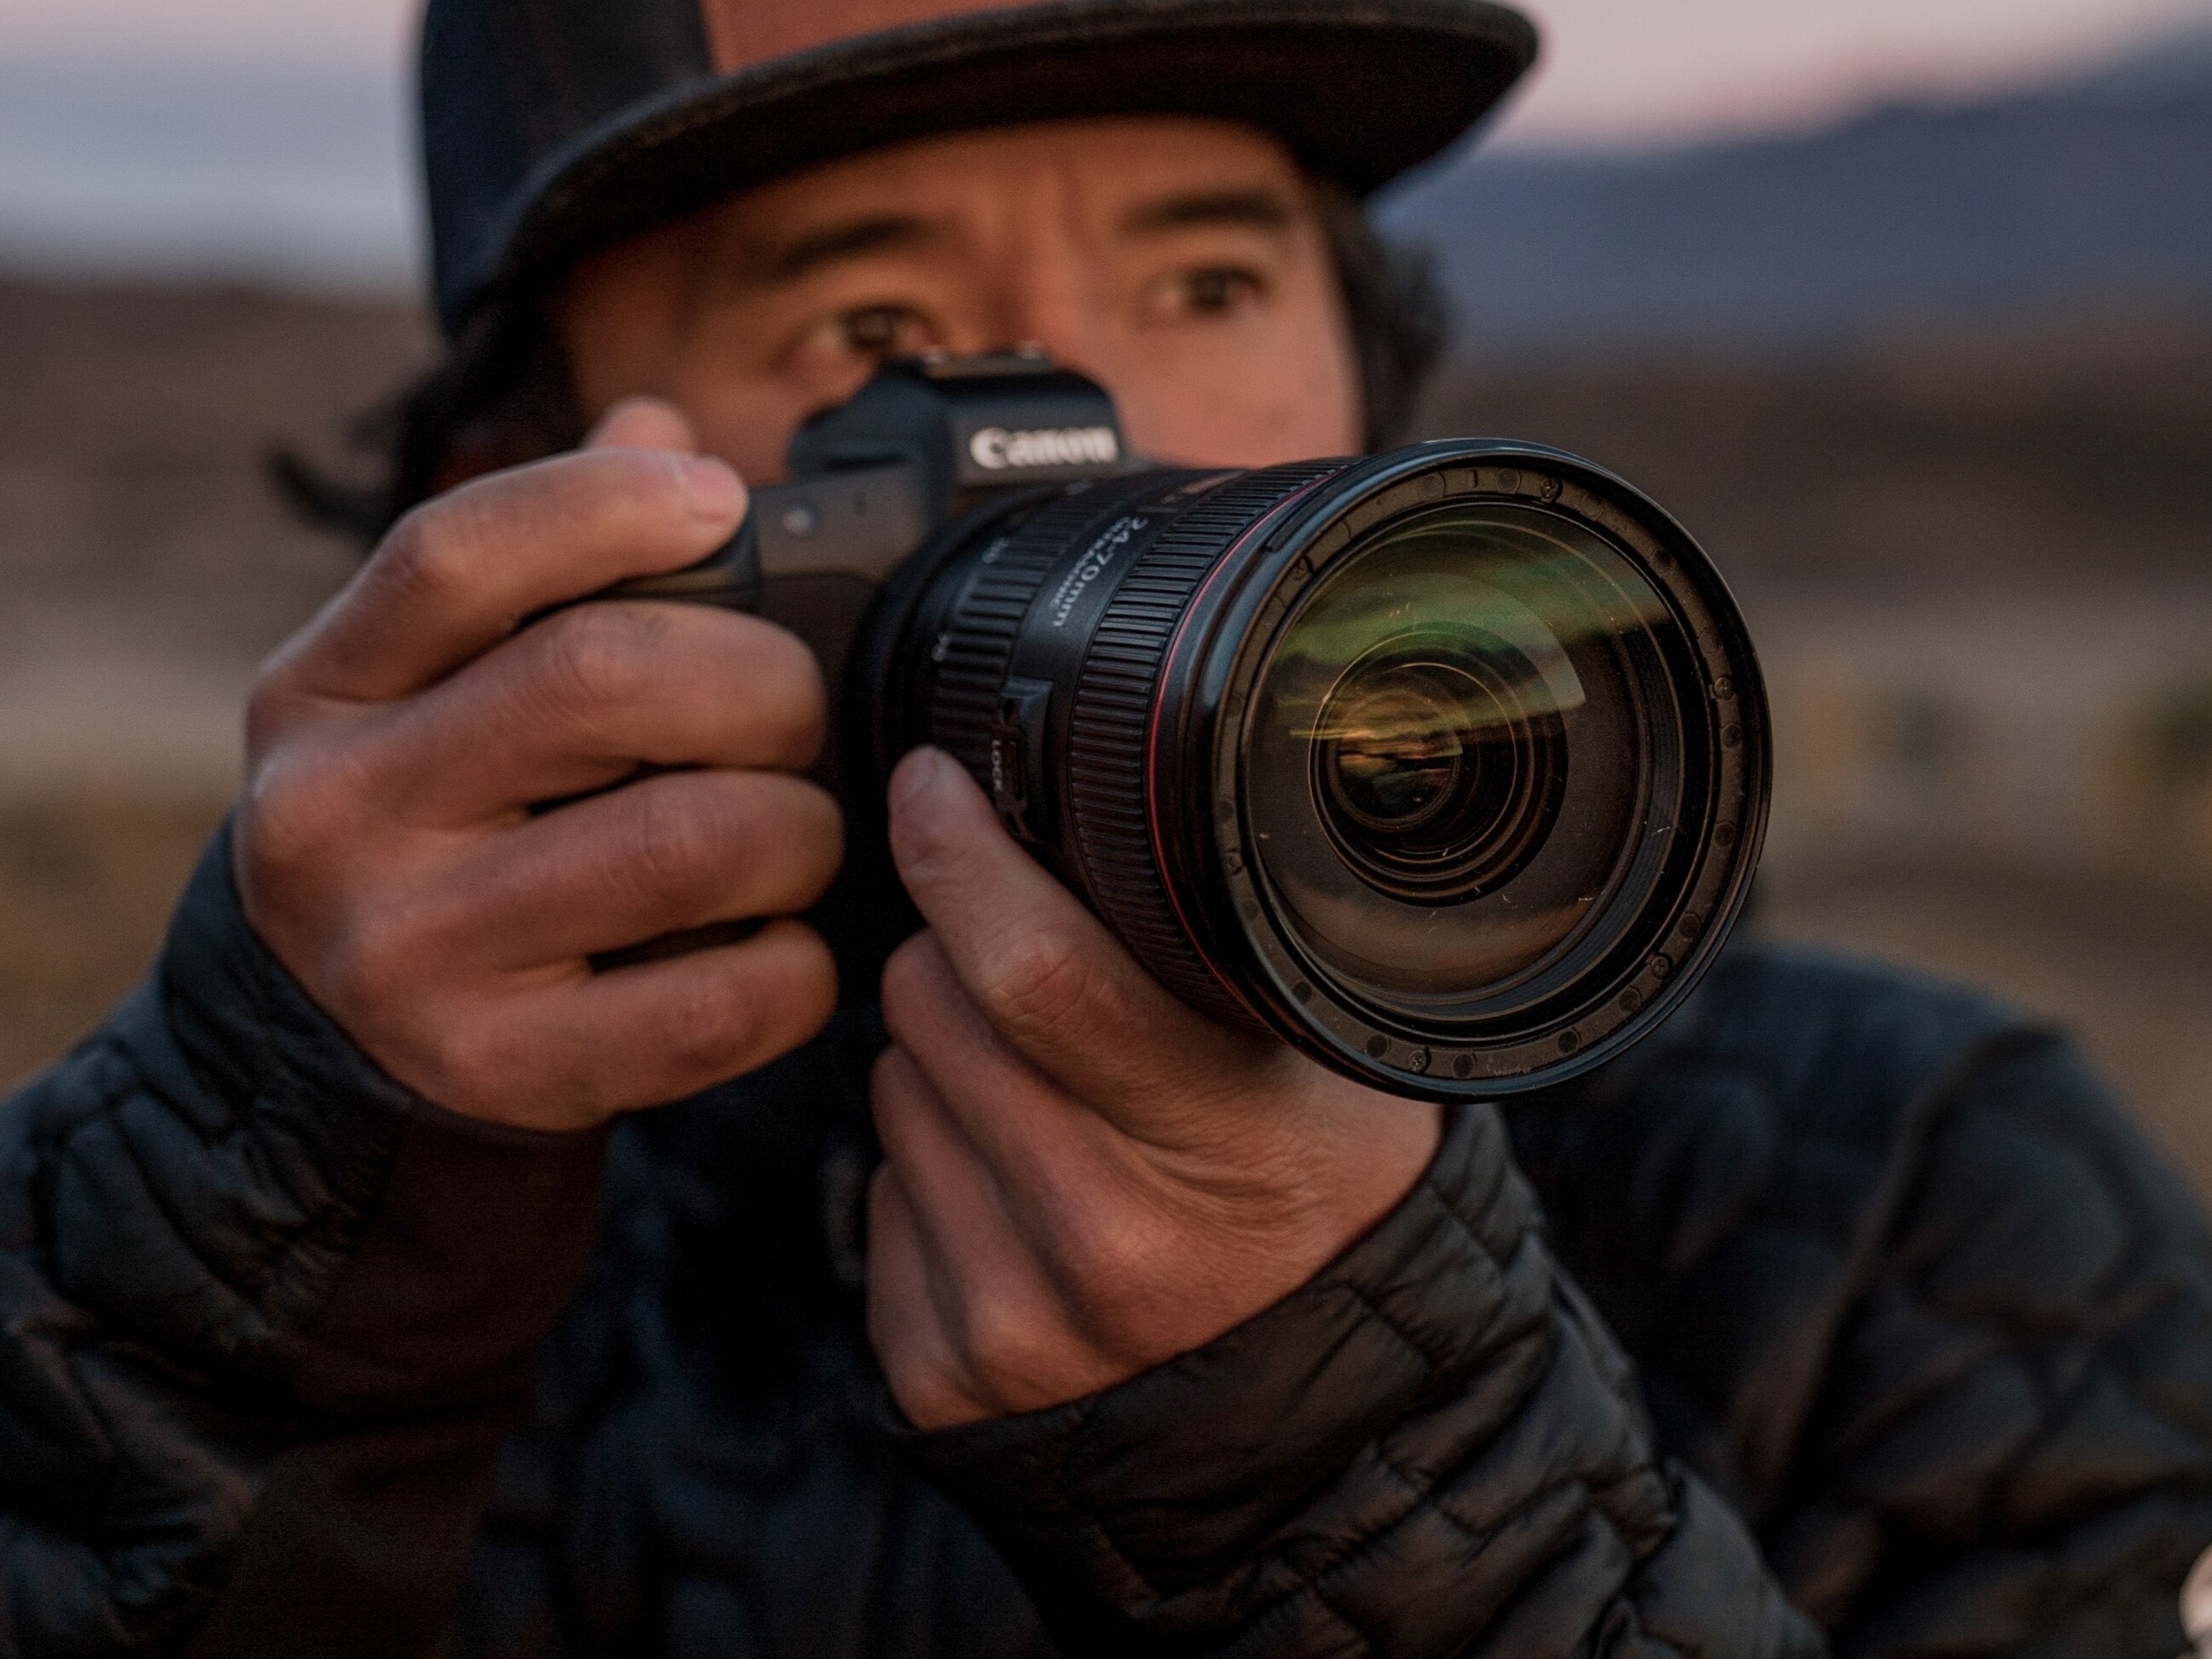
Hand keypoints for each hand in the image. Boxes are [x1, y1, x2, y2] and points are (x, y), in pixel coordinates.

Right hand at [234, 399, 843, 1131]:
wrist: (328, 1053)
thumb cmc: (436, 824)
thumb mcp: (434, 688)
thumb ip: (543, 559)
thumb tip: (660, 425)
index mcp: (320, 690)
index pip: (453, 553)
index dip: (606, 501)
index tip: (717, 498)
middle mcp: (334, 816)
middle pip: (604, 678)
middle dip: (762, 681)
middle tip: (797, 710)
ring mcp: (406, 956)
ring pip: (689, 841)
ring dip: (800, 827)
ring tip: (799, 830)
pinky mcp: (496, 1071)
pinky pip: (716, 1002)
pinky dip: (797, 964)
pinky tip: (785, 943)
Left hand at [865, 746, 1442, 1428]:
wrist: (1322, 1425)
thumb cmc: (1330, 1207)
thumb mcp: (1332, 1069)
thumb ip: (1218, 959)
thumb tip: (1086, 808)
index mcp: (1216, 1147)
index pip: (1034, 969)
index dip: (961, 854)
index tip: (934, 786)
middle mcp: (1102, 1241)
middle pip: (932, 1002)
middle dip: (963, 955)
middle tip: (1046, 982)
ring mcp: (1009, 1314)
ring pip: (892, 1081)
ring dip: (946, 1061)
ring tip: (1055, 1103)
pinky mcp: (938, 1367)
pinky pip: (878, 1187)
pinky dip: (932, 1165)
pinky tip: (1020, 1190)